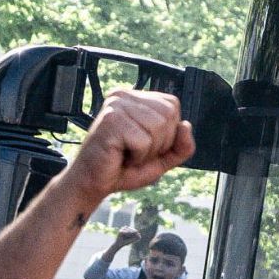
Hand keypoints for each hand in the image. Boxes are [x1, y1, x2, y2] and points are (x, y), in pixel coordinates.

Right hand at [65, 88, 191, 200]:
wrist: (92, 183)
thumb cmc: (122, 168)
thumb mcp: (161, 158)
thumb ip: (181, 146)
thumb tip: (186, 126)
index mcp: (135, 98)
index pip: (172, 105)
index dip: (167, 132)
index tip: (145, 143)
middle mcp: (124, 96)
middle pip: (168, 115)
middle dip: (159, 142)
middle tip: (135, 151)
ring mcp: (116, 106)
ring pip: (158, 127)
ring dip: (147, 151)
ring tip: (128, 153)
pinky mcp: (110, 120)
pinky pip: (143, 140)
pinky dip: (137, 156)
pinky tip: (120, 156)